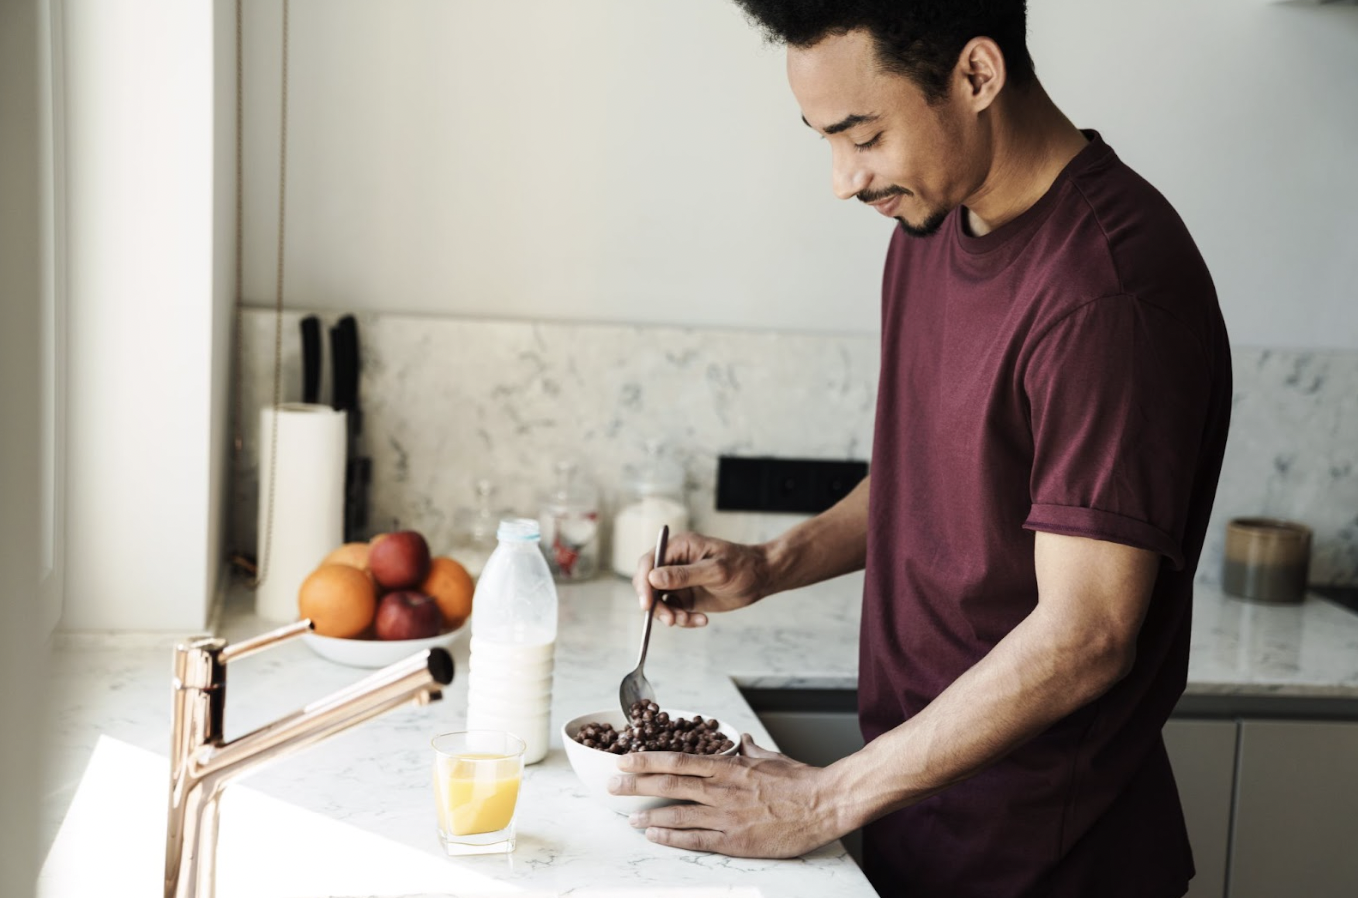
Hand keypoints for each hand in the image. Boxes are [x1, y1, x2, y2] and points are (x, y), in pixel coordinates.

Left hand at [608, 734, 842, 857]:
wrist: (823, 804)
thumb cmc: (799, 781)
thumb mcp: (770, 757)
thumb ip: (748, 750)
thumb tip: (739, 740)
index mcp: (728, 766)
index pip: (677, 759)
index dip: (646, 759)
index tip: (624, 758)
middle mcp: (721, 789)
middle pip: (668, 784)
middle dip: (635, 785)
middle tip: (612, 786)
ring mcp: (726, 816)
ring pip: (676, 814)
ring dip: (648, 816)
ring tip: (629, 817)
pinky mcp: (735, 841)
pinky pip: (695, 840)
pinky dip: (671, 838)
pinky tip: (654, 836)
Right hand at [631, 532, 770, 626]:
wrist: (761, 578)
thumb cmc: (743, 566)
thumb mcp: (715, 570)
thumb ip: (684, 575)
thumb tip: (653, 578)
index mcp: (679, 547)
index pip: (649, 562)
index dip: (643, 582)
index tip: (647, 604)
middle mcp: (674, 563)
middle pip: (649, 584)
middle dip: (656, 604)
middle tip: (671, 620)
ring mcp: (679, 581)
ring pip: (659, 601)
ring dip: (670, 615)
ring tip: (689, 620)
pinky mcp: (686, 596)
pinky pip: (674, 611)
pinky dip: (683, 619)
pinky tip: (701, 620)